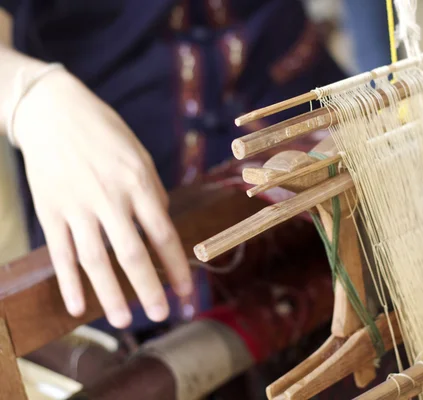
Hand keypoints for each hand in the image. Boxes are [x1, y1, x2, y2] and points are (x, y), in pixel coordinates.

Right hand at [14, 70, 191, 327]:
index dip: (176, 266)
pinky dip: (69, 282)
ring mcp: (77, 206)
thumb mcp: (139, 156)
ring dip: (110, 295)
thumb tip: (161, 228)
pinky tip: (77, 307)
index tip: (186, 291)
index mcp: (137, 182)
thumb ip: (151, 193)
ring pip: (95, 260)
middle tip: (160, 315)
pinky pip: (61, 253)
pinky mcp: (50, 211)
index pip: (163, 234)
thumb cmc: (105, 134)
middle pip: (131, 253)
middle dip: (148, 288)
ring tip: (123, 321)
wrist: (53, 112)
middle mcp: (109, 197)